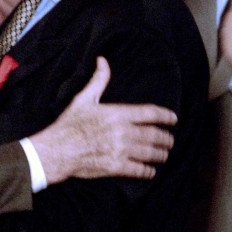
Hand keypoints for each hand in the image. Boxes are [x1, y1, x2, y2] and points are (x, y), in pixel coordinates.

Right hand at [30, 57, 177, 183]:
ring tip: (164, 154)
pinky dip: (148, 172)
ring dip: (161, 154)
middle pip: (155, 135)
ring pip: (151, 153)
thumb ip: (98, 81)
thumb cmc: (69, 124)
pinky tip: (150, 171)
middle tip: (170, 140)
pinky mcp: (116, 167)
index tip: (173, 119)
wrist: (57, 150)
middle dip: (166, 138)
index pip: (150, 113)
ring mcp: (121, 150)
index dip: (166, 116)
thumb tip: (102, 60)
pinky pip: (139, 170)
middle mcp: (123, 132)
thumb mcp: (83, 99)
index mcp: (117, 114)